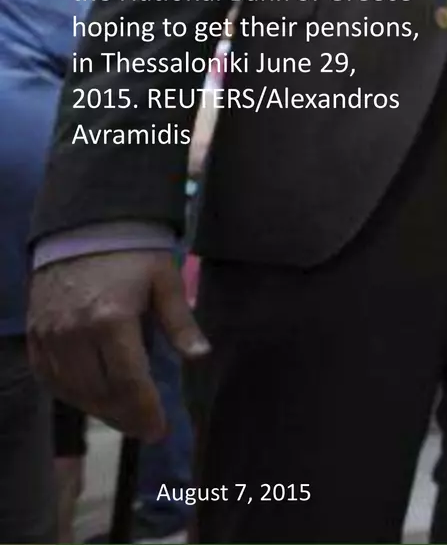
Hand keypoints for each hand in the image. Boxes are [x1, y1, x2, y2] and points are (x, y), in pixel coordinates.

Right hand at [27, 250, 208, 441]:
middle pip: (99, 392)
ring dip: (99, 410)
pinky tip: (91, 399)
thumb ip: (180, 322)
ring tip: (124, 417)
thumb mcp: (165, 280)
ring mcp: (49, 335)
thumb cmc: (133, 254)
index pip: (129, 381)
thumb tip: (200, 356)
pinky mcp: (34, 333)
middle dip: (125, 416)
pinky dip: (70, 394)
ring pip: (72, 390)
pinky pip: (48, 377)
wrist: (83, 228)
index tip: (159, 430)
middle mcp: (75, 332)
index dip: (145, 410)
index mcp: (111, 320)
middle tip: (145, 428)